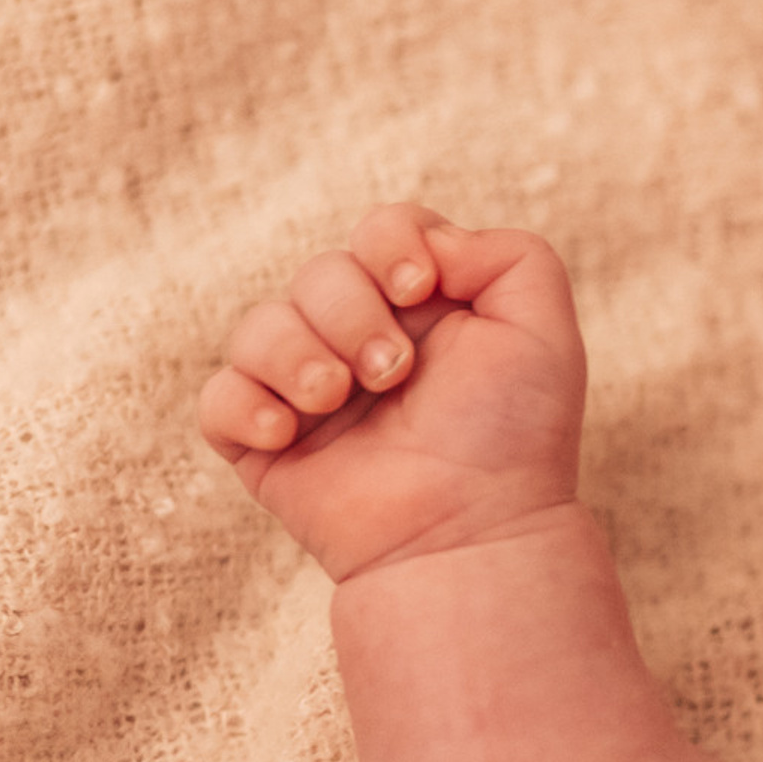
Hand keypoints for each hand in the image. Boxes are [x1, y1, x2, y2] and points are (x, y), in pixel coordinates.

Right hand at [197, 204, 586, 582]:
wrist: (473, 531)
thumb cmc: (514, 435)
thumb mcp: (544, 331)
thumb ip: (512, 256)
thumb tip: (432, 242)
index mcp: (425, 307)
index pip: (382, 229)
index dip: (389, 244)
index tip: (418, 290)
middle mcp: (363, 338)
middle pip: (319, 273)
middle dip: (351, 313)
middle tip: (393, 373)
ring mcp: (311, 390)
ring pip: (259, 327)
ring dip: (298, 354)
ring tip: (339, 400)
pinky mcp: (268, 444)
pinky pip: (218, 399)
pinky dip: (246, 405)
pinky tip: (289, 433)